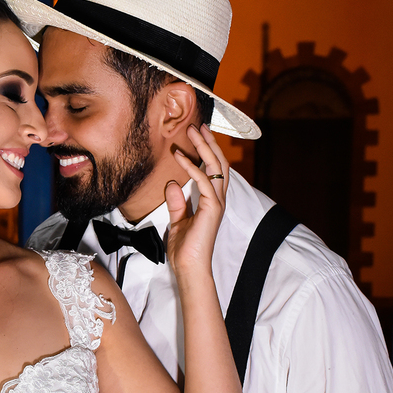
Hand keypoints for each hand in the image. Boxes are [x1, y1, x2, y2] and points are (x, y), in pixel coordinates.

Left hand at [166, 124, 228, 276]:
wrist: (188, 267)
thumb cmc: (184, 250)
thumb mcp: (177, 221)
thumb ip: (177, 203)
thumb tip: (172, 183)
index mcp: (211, 202)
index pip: (214, 171)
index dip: (208, 152)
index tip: (198, 136)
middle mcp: (218, 200)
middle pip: (219, 164)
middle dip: (210, 143)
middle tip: (199, 125)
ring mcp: (217, 203)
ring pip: (216, 167)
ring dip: (204, 147)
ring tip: (194, 130)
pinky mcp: (212, 208)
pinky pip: (203, 181)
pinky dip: (192, 167)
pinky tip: (181, 157)